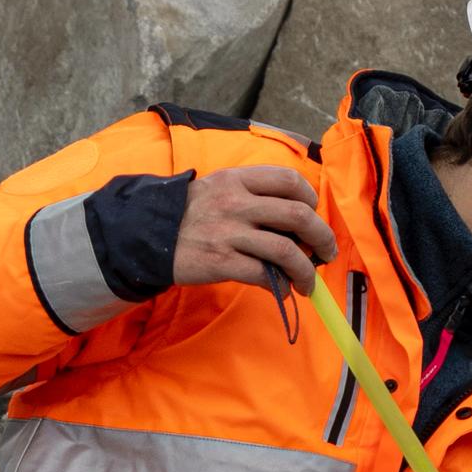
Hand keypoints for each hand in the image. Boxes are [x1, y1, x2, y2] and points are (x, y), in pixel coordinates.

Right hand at [173, 166, 338, 295]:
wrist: (146, 235)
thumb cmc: (190, 214)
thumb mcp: (218, 188)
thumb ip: (253, 194)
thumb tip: (296, 218)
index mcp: (238, 180)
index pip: (290, 180)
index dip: (311, 199)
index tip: (313, 215)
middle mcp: (236, 202)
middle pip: (298, 215)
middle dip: (322, 237)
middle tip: (326, 252)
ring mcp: (229, 232)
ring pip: (286, 250)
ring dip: (306, 270)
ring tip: (308, 282)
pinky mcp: (221, 261)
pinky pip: (264, 275)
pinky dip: (280, 286)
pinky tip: (282, 290)